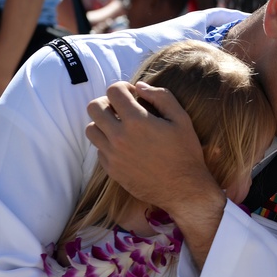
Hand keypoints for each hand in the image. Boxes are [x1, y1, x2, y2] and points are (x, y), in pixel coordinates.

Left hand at [85, 81, 222, 215]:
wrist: (183, 190)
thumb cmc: (185, 152)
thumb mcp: (182, 119)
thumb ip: (161, 96)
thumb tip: (140, 86)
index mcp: (137, 121)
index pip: (113, 91)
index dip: (123, 88)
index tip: (133, 96)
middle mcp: (119, 137)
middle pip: (94, 108)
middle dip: (107, 103)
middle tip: (122, 109)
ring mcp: (113, 155)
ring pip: (90, 129)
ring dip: (103, 124)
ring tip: (120, 127)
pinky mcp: (112, 170)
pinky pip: (98, 150)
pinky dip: (107, 144)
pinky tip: (125, 146)